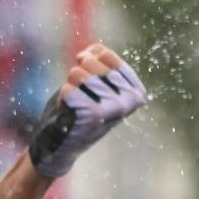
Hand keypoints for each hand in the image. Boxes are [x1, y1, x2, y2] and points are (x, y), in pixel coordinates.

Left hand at [27, 43, 146, 178]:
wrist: (63, 147)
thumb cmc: (77, 111)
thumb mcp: (93, 82)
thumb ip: (96, 58)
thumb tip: (92, 51)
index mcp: (136, 91)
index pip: (105, 54)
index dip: (87, 62)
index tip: (87, 82)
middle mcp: (131, 99)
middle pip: (91, 61)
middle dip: (76, 74)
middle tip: (78, 95)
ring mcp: (114, 107)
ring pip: (77, 73)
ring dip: (68, 87)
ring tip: (74, 104)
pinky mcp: (94, 114)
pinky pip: (68, 89)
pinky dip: (63, 98)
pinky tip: (69, 112)